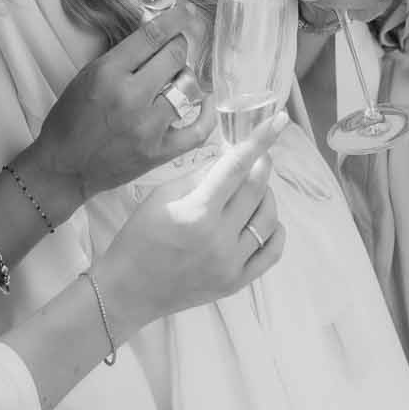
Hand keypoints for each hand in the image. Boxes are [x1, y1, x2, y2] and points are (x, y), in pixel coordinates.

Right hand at [23, 1, 216, 202]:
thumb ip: (120, 57)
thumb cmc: (70, 119)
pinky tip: (206, 101)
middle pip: (175, 56)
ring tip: (176, 79)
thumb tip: (155, 37)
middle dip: (179, 47)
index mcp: (108, 73)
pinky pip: (198, 130)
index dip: (175, 19)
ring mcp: (148, 126)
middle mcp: (131, 97)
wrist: (64, 167)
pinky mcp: (160, 152)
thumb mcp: (87, 76)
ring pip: (188, 87)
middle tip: (175, 49)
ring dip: (185, 78)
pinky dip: (207, 114)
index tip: (187, 12)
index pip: (152, 36)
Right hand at [98, 113, 286, 328]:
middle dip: (261, 164)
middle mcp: (219, 238)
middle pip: (257, 189)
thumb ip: (200, 176)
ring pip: (269, 218)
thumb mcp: (161, 196)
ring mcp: (231, 264)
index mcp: (197, 212)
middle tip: (256, 157)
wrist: (130, 289)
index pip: (236, 166)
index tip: (279, 120)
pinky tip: (262, 220)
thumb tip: (230, 158)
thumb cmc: (139, 237)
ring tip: (251, 192)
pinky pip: (272, 251)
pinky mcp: (237, 282)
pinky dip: (274, 230)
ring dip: (266, 196)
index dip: (260, 140)